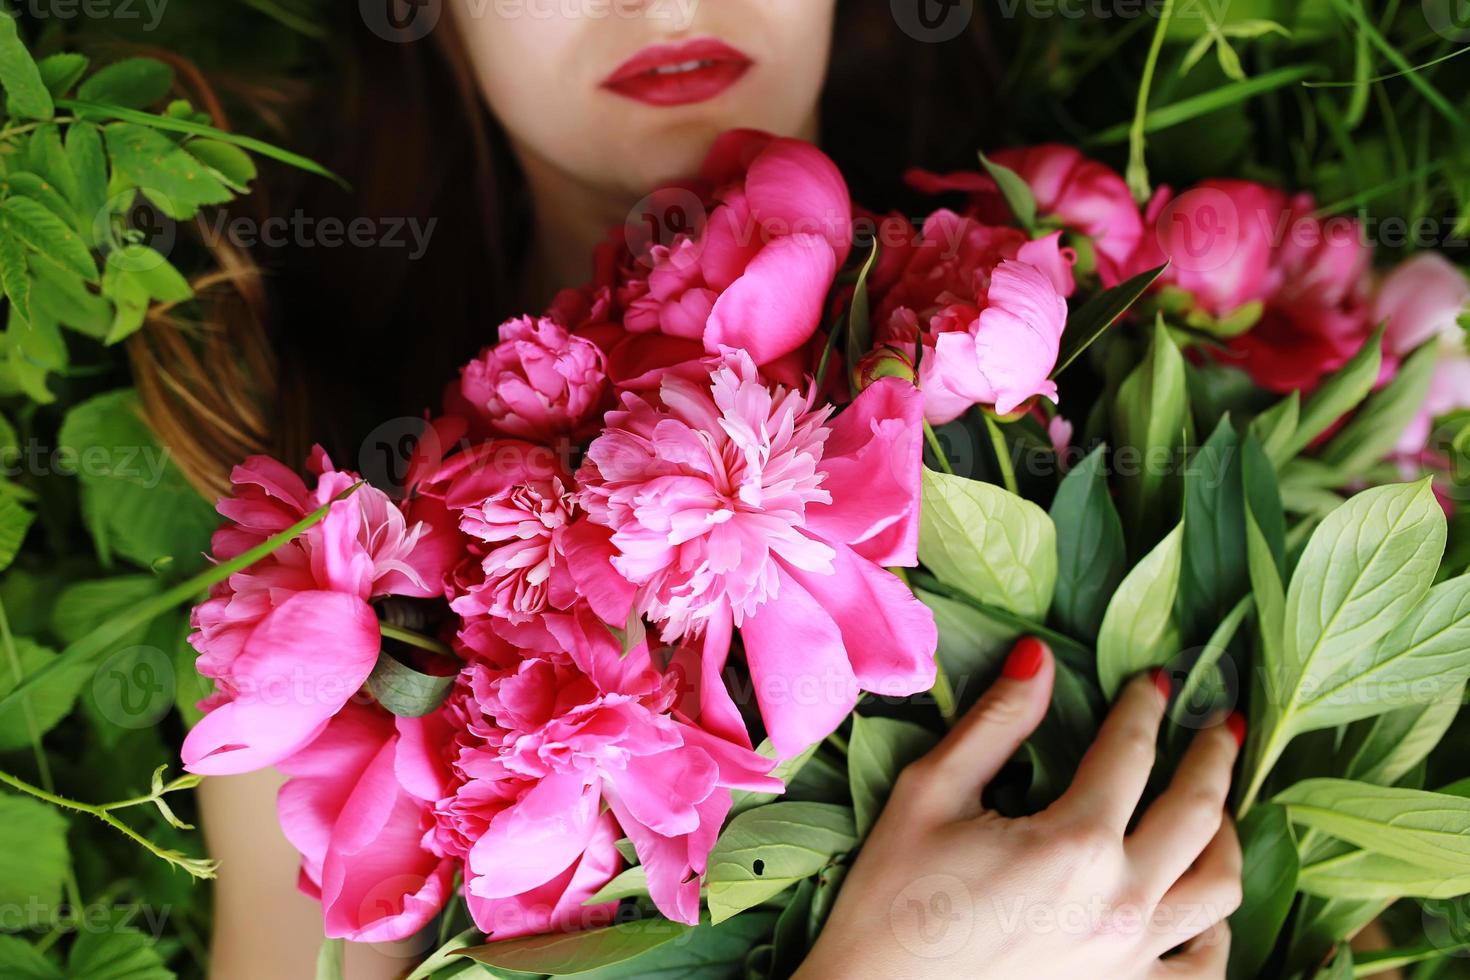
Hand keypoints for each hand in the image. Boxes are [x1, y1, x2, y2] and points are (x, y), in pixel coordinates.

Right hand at [797, 637, 1242, 979]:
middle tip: (1221, 722)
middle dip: (1214, 756)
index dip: (1146, 706)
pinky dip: (1218, 929)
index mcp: (1074, 842)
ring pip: (1219, 888)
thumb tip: (1038, 655)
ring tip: (1217, 805)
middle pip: (1197, 811)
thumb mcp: (930, 793)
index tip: (1159, 679)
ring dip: (1227, 835)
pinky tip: (1201, 902)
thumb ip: (995, 722)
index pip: (1131, 751)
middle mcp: (1120, 901)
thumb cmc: (893, 898)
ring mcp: (1131, 958)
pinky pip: (1204, 965)